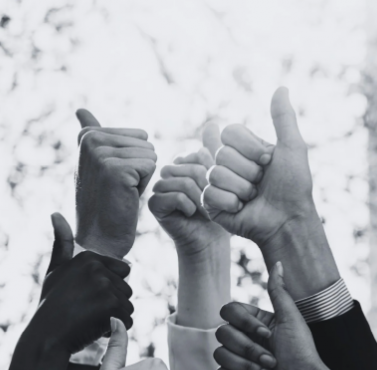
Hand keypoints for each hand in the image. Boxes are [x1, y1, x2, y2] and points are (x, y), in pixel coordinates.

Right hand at [30, 213, 133, 351]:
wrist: (46, 337)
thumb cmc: (51, 305)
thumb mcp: (55, 270)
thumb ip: (62, 243)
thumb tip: (56, 213)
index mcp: (89, 257)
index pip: (123, 272)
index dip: (109, 288)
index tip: (88, 297)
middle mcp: (98, 268)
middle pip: (126, 290)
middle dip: (112, 304)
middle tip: (87, 311)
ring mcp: (105, 286)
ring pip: (128, 306)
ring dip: (114, 317)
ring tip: (90, 320)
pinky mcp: (111, 305)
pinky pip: (127, 320)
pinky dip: (114, 329)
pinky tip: (94, 329)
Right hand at [75, 109, 156, 258]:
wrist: (100, 235)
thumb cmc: (104, 200)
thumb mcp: (95, 162)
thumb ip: (92, 134)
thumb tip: (80, 109)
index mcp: (87, 135)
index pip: (138, 135)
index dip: (132, 159)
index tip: (112, 177)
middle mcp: (90, 140)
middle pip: (146, 143)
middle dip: (139, 166)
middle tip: (119, 186)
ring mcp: (101, 154)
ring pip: (150, 155)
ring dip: (142, 176)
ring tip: (121, 190)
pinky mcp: (115, 169)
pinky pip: (151, 166)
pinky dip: (144, 184)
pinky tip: (125, 195)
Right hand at [148, 123, 228, 255]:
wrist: (210, 240)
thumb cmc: (220, 210)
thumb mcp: (222, 177)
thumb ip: (216, 151)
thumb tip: (211, 123)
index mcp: (184, 162)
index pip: (200, 155)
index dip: (214, 173)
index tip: (220, 190)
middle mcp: (169, 171)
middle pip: (192, 167)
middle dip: (208, 187)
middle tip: (214, 203)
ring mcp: (159, 186)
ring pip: (183, 181)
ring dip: (199, 198)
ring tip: (205, 209)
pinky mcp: (154, 203)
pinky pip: (173, 195)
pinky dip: (187, 205)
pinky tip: (191, 214)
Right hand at [202, 87, 315, 246]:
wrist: (287, 220)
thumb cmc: (293, 186)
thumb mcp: (292, 147)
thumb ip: (283, 118)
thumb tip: (281, 87)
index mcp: (243, 149)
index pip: (229, 132)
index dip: (250, 148)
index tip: (267, 161)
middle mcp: (228, 164)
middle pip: (221, 154)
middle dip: (247, 171)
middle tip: (260, 184)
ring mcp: (217, 184)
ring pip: (215, 174)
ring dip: (241, 189)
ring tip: (252, 198)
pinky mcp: (210, 204)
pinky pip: (210, 193)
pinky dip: (230, 202)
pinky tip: (241, 209)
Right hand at [214, 261, 325, 369]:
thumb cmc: (301, 351)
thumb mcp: (291, 317)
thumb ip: (278, 290)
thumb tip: (278, 262)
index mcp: (252, 321)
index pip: (228, 311)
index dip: (244, 323)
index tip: (268, 333)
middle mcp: (242, 337)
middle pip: (222, 333)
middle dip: (249, 348)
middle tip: (272, 358)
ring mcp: (236, 357)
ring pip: (220, 354)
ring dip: (248, 365)